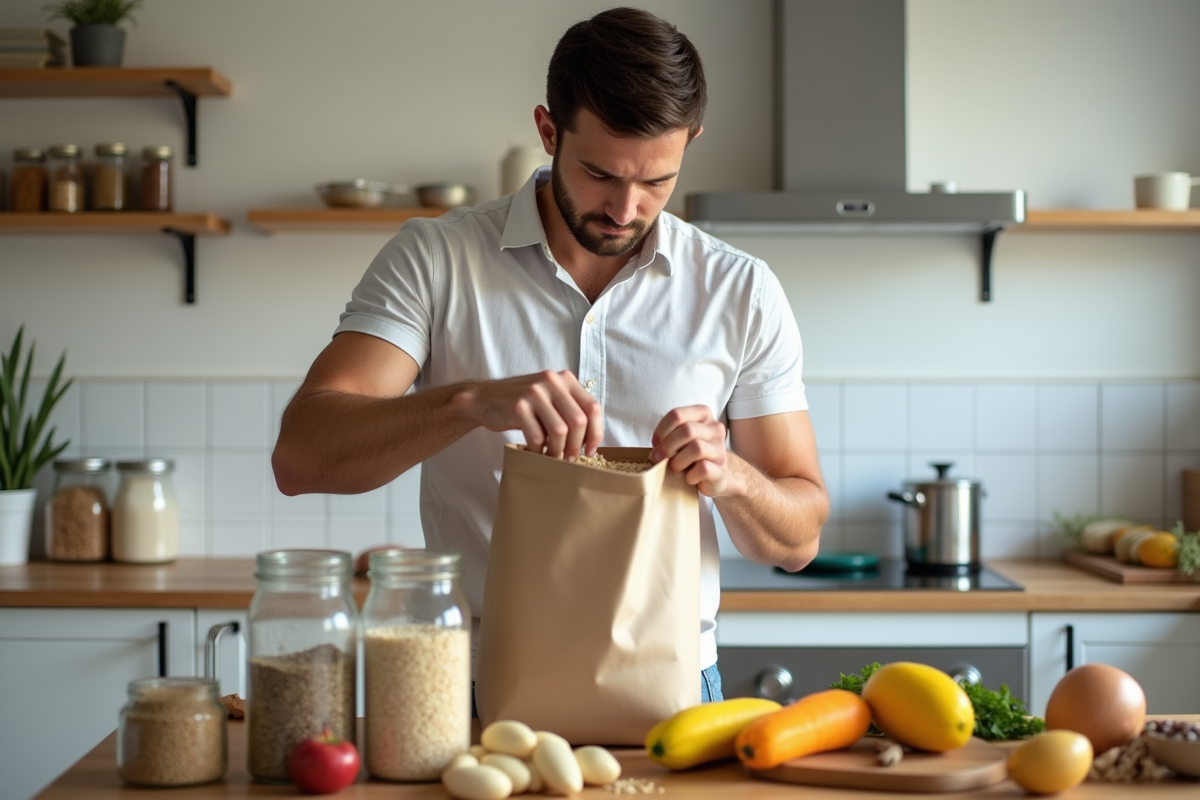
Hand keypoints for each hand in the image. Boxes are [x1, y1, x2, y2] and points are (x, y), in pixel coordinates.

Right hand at [457, 370, 602, 458]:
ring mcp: (534, 392)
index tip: (590, 450)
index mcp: (565, 379)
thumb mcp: (550, 398)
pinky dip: (539, 450)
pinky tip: (536, 452)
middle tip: (570, 459)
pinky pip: (537, 436)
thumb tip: (591, 440)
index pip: (592, 407)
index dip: (596, 433)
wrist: (485, 398)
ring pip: (560, 431)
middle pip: (578, 421)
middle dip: (577, 446)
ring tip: (553, 457)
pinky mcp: (518, 406)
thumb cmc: (523, 404)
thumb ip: (570, 409)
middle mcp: (552, 381)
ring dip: (558, 451)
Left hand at [650, 405, 734, 496]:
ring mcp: (720, 449)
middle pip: (687, 430)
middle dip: (667, 446)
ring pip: (697, 448)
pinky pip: (704, 468)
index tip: (656, 443)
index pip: (677, 415)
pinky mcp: (721, 469)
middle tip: (658, 458)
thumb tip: (656, 446)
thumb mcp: (680, 438)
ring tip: (675, 468)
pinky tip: (689, 478)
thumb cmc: (691, 455)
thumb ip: (670, 435)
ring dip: (678, 461)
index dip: (661, 430)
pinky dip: (690, 476)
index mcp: (703, 415)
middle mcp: (715, 429)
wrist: (714, 476)